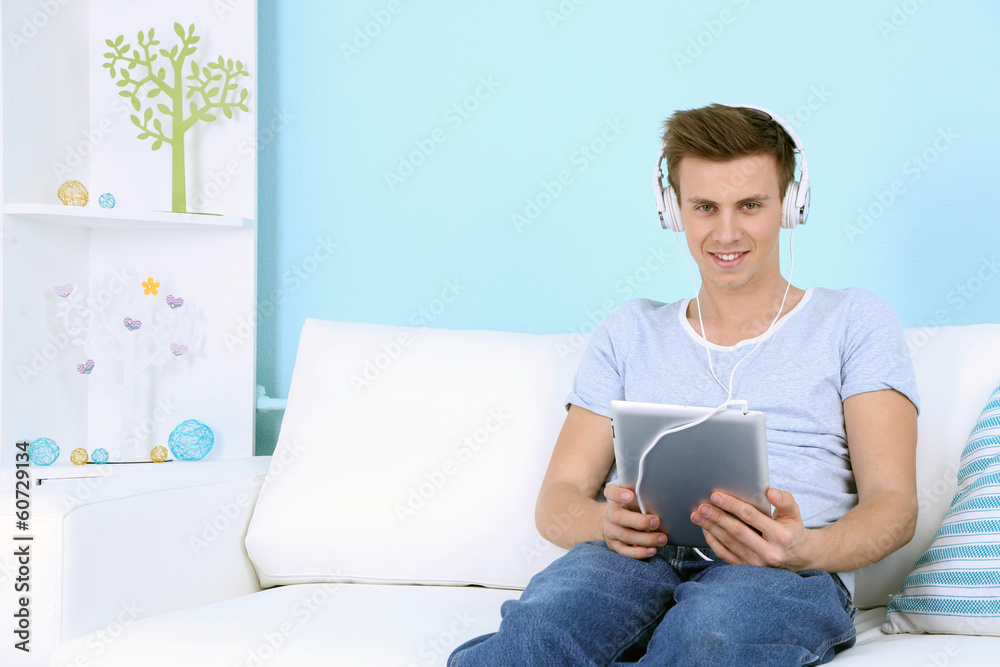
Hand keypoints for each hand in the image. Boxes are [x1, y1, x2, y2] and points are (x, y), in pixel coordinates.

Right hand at [601, 484, 666, 558]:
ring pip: (625, 536)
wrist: (610, 524)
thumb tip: (664, 501)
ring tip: (662, 539)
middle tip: (656, 521)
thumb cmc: (627, 509)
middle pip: (619, 517)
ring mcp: (610, 532)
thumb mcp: (630, 500)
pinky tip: (652, 550)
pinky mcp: (614, 546)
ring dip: (645, 538)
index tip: (632, 496)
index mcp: (613, 500)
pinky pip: (625, 551)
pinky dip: (639, 552)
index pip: (610, 492)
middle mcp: (609, 515)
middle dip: (639, 521)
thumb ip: (641, 498)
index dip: (619, 494)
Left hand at [690, 488, 812, 569]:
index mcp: (781, 536)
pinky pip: (726, 556)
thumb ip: (785, 500)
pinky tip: (705, 530)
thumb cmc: (792, 530)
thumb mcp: (794, 514)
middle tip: (702, 506)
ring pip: (729, 543)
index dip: (731, 505)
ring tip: (698, 516)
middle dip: (717, 517)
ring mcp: (758, 564)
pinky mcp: (749, 570)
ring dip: (711, 528)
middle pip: (737, 531)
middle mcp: (769, 552)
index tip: (715, 496)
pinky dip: (713, 543)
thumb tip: (771, 492)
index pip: (751, 516)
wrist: (799, 558)